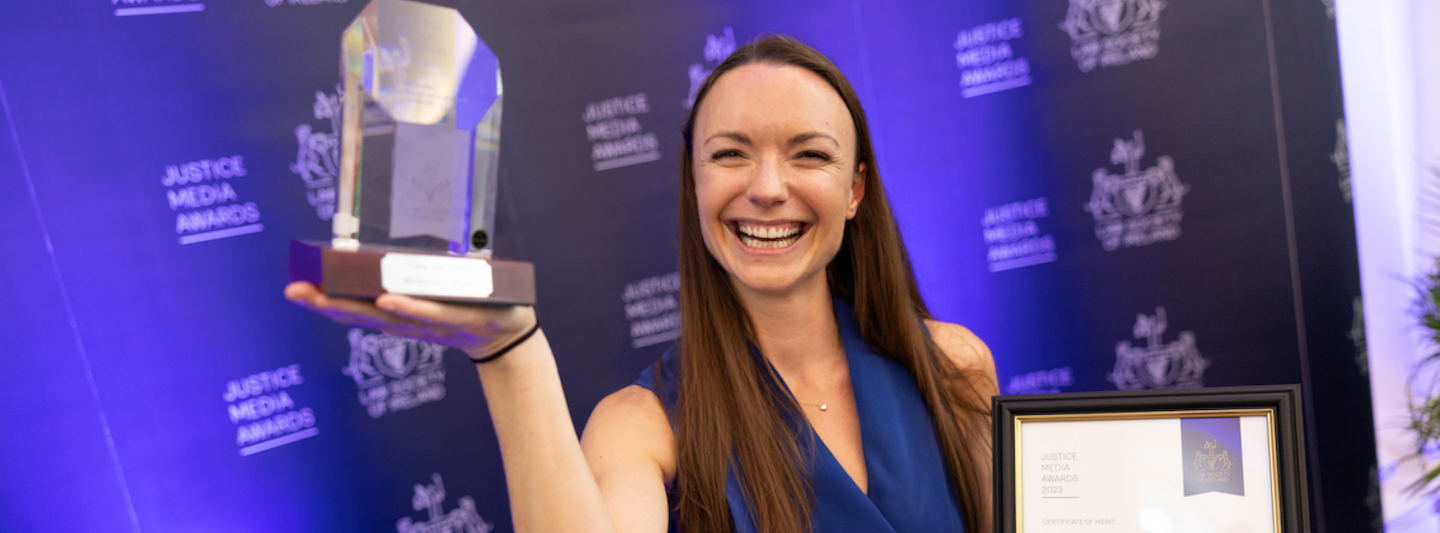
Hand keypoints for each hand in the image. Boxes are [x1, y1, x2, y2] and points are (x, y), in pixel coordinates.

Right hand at [284, 281, 536, 359]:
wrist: (505, 332)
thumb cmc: (463, 305)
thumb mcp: (432, 289)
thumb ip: (409, 272)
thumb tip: (383, 243)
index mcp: (397, 313)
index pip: (354, 308)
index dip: (324, 300)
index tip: (295, 288)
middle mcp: (406, 322)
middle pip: (361, 314)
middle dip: (326, 303)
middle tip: (294, 291)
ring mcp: (429, 323)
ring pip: (388, 316)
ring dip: (357, 306)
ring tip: (325, 296)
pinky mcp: (458, 318)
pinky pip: (430, 313)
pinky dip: (409, 308)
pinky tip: (388, 300)